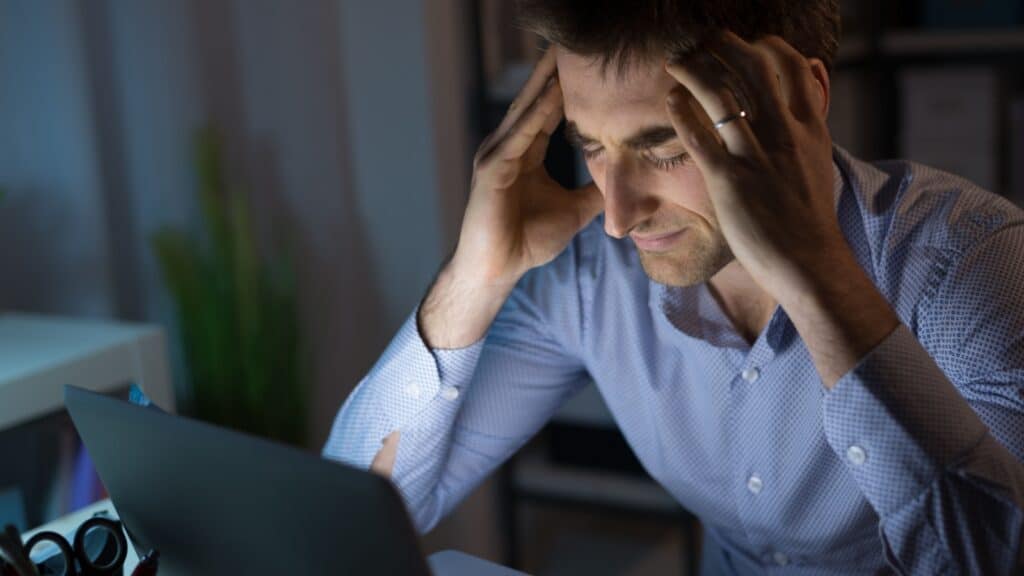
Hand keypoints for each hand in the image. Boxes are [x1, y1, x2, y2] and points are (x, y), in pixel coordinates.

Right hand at [453, 48, 602, 287]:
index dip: (568, 85)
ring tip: (564, 54)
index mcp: (524, 152)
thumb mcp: (574, 211)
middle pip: (535, 99)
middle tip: (575, 42)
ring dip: (545, 81)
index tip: (591, 63)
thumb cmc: (527, 242)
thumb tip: (626, 183)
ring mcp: (497, 155)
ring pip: (526, 109)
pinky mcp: (492, 169)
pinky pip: (519, 135)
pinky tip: (553, 93)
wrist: (497, 270)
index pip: (548, 109)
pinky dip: (535, 113)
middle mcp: (508, 146)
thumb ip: (594, 193)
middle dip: (554, 71)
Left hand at [663, 30, 839, 296]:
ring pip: (723, 97)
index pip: (791, 67)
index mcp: (808, 129)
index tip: (746, 43)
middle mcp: (784, 136)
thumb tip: (814, 74)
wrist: (810, 263)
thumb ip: (812, 117)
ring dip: (695, 71)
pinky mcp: (730, 183)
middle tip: (702, 40)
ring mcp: (756, 158)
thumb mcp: (819, 159)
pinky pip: (700, 137)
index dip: (766, 46)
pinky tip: (670, 100)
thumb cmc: (809, 217)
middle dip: (724, 46)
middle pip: (754, 70)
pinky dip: (682, 113)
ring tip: (676, 61)